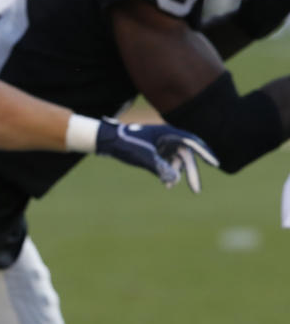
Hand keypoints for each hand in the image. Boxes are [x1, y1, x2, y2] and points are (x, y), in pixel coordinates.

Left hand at [95, 118, 218, 191]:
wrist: (109, 141)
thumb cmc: (126, 144)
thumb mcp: (144, 156)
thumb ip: (159, 167)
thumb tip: (174, 180)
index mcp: (168, 132)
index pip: (192, 143)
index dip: (205, 153)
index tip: (215, 164)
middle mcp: (168, 138)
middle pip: (186, 156)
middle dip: (191, 173)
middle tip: (196, 191)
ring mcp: (163, 145)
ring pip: (177, 162)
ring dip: (176, 174)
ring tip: (167, 186)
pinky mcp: (157, 152)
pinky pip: (168, 164)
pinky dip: (168, 173)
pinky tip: (165, 184)